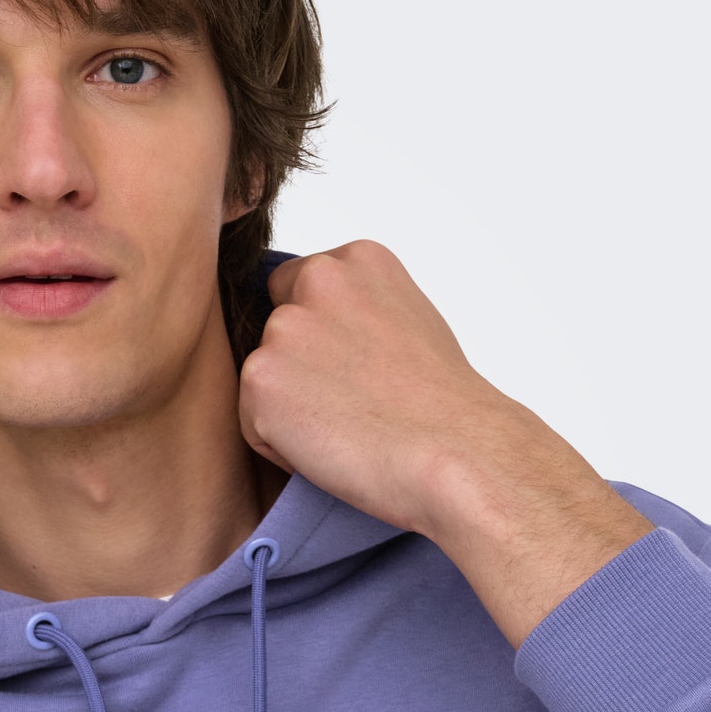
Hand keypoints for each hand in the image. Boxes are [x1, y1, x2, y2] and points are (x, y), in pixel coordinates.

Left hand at [238, 239, 652, 645]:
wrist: (457, 451)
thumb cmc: (445, 407)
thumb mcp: (408, 325)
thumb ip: (357, 314)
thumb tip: (323, 339)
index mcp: (358, 260)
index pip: (297, 291)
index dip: (320, 342)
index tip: (358, 371)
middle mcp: (317, 280)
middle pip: (276, 336)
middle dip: (299, 373)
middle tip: (355, 406)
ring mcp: (285, 328)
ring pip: (263, 382)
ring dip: (290, 412)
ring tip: (350, 428)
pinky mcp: (260, 377)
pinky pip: (253, 424)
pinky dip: (281, 447)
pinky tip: (332, 447)